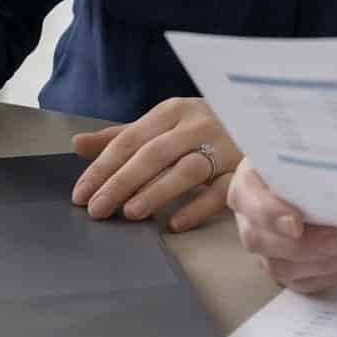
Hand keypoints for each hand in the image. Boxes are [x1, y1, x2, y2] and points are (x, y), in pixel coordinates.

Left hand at [70, 97, 240, 231]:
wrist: (258, 120)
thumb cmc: (200, 128)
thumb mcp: (161, 126)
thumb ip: (121, 137)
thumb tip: (77, 144)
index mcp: (172, 111)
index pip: (130, 140)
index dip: (103, 167)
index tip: (81, 194)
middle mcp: (197, 125)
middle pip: (154, 154)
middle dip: (122, 182)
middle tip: (98, 209)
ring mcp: (223, 147)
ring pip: (187, 170)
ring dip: (157, 191)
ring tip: (131, 213)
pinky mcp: (242, 171)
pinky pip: (219, 192)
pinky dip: (196, 208)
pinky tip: (174, 224)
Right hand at [226, 160, 336, 292]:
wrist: (314, 174)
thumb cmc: (310, 154)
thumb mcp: (308, 143)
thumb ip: (319, 148)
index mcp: (247, 181)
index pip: (248, 200)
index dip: (270, 214)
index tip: (297, 223)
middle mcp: (249, 218)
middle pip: (263, 241)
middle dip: (307, 245)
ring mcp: (264, 247)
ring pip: (282, 267)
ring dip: (324, 263)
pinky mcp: (284, 266)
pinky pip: (302, 282)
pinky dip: (331, 275)